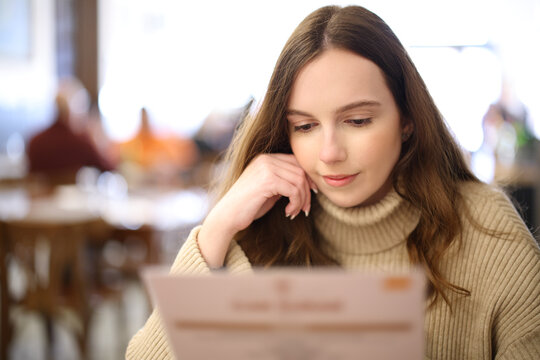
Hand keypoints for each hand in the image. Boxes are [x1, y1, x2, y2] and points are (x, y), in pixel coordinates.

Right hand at [197, 153, 316, 267]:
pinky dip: (295, 203)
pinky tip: (288, 212)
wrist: (228, 216)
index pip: (295, 161)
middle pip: (300, 170)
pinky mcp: (267, 180)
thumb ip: (284, 182)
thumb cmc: (248, 206)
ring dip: (301, 200)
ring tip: (295, 212)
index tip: (311, 194)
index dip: (307, 178)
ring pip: (299, 181)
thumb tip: (306, 184)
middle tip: (305, 209)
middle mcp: (266, 159)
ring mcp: (266, 168)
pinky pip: (293, 190)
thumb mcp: (269, 190)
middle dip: (307, 191)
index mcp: (265, 159)